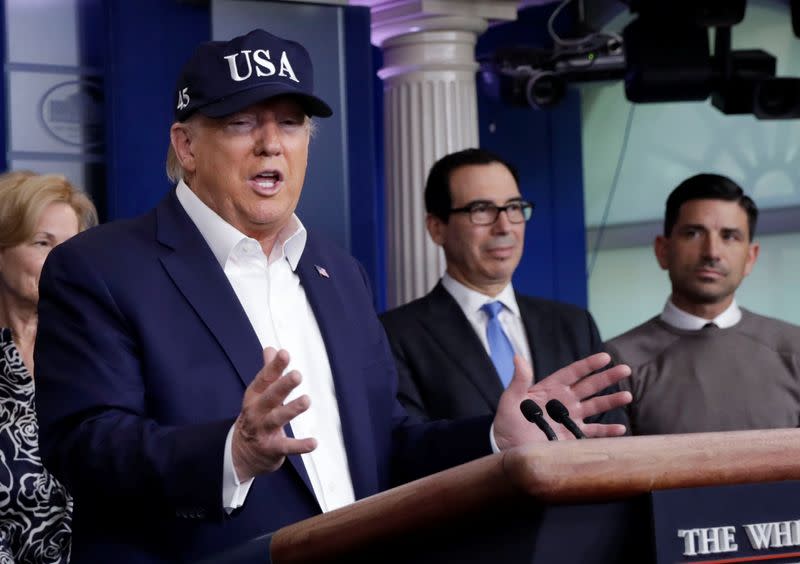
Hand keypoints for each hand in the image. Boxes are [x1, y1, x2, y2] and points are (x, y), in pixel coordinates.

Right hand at [231, 347, 316, 480]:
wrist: (240, 453)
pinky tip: (313, 442)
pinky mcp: (271, 448)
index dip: (274, 366)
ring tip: (306, 400)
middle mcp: (257, 412)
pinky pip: (286, 446)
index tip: (284, 353)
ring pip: (277, 418)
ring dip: (291, 409)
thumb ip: (268, 372)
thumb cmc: (256, 417)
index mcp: (255, 396)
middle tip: (297, 375)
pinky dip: (299, 445)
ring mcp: (263, 430)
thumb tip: (271, 348)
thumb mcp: (258, 394)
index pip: (265, 378)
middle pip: (270, 396)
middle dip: (283, 385)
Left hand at [492, 352, 630, 449]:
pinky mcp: (572, 437)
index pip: (573, 373)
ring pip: (595, 406)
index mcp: (550, 389)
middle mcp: (563, 401)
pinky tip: (620, 429)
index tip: (605, 357)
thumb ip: (518, 381)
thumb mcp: (510, 400)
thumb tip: (518, 357)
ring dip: (611, 401)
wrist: (508, 450)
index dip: (588, 365)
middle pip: (589, 386)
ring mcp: (570, 419)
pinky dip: (607, 431)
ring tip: (627, 396)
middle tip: (625, 369)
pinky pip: (593, 433)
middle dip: (607, 378)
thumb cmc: (506, 422)